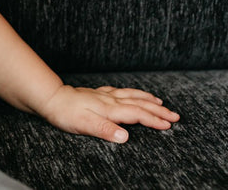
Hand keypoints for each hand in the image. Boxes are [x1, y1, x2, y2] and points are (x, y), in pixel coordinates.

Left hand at [37, 84, 179, 143]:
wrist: (52, 98)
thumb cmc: (66, 113)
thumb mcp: (85, 124)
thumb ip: (106, 130)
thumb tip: (126, 137)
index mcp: (110, 109)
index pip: (138, 115)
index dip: (154, 120)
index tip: (169, 125)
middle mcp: (111, 100)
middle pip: (139, 104)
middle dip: (158, 110)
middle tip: (175, 116)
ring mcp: (105, 95)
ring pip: (132, 95)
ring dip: (148, 99)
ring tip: (161, 103)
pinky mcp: (99, 93)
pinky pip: (122, 91)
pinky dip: (133, 93)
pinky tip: (133, 94)